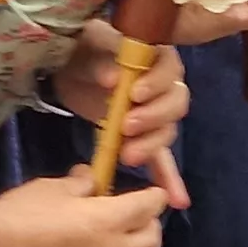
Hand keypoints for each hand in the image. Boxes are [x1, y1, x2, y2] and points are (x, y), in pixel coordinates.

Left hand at [50, 17, 194, 201]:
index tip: (133, 94)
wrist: (69, 66)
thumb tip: (113, 79)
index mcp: (157, 57)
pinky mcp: (142, 136)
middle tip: (125, 127)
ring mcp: (154, 114)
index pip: (170, 71)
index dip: (156, 84)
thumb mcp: (90, 47)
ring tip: (127, 155)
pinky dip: (169, 179)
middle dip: (152, 118)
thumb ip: (102, 61)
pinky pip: (161, 159)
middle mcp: (163, 86)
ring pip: (166, 132)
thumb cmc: (85, 50)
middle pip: (174, 105)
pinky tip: (178, 200)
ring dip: (150, 145)